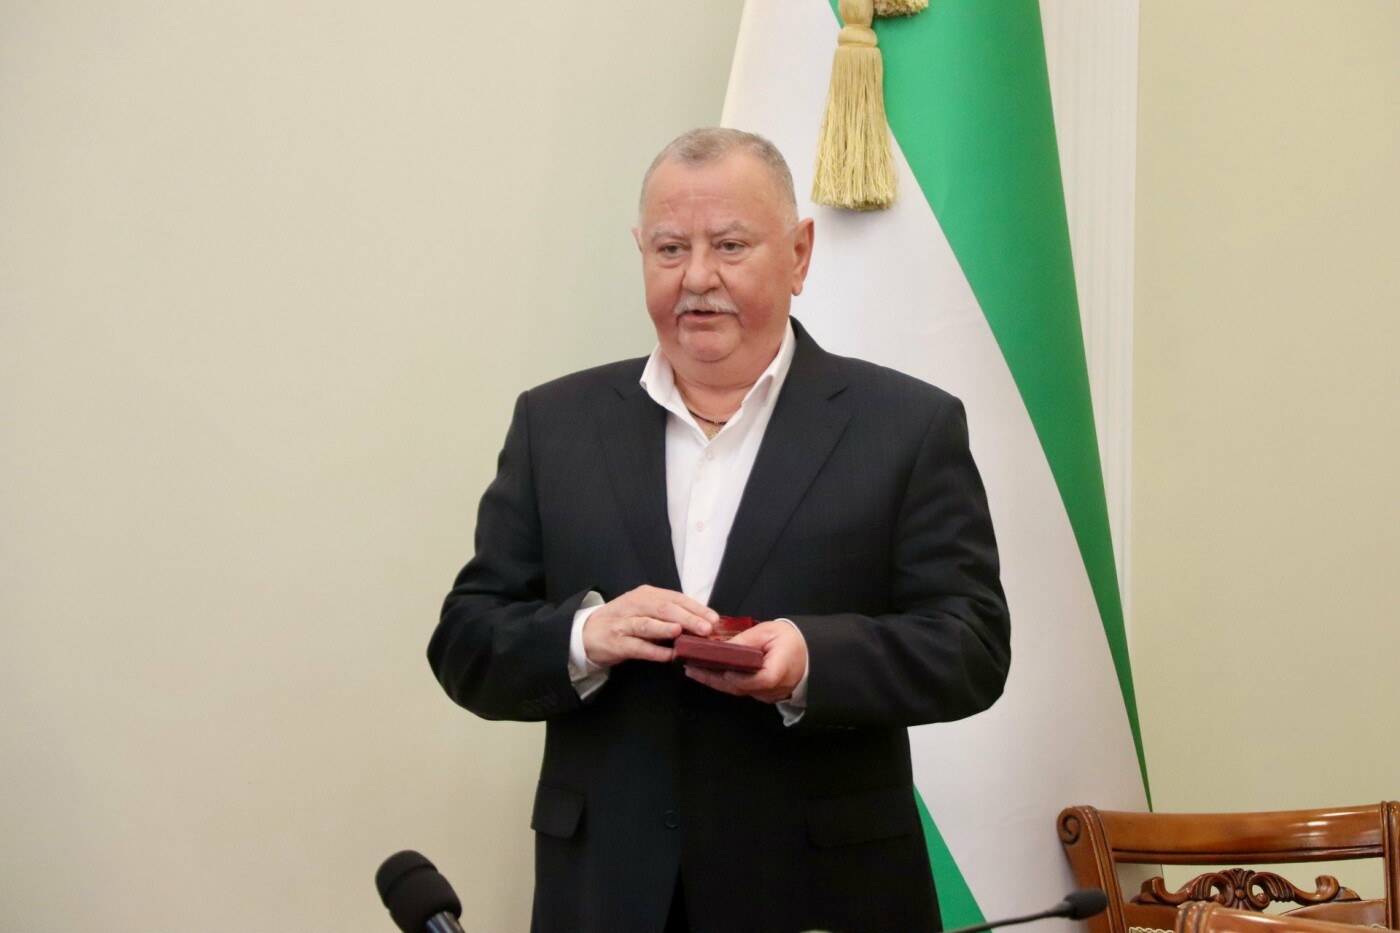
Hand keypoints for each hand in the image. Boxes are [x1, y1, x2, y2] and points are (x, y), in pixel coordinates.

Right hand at [582, 585, 717, 667]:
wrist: (588, 633)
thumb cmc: (624, 621)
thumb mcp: (645, 611)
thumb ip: (669, 614)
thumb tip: (702, 623)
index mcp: (646, 595)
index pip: (675, 598)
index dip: (696, 608)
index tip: (714, 619)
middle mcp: (635, 605)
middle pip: (664, 609)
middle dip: (687, 618)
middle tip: (706, 628)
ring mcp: (624, 624)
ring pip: (647, 624)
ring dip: (667, 628)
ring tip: (683, 633)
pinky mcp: (617, 643)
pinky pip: (637, 646)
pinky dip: (654, 651)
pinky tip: (668, 655)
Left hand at [683, 620, 806, 702]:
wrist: (806, 654)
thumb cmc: (790, 640)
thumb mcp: (770, 631)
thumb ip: (748, 639)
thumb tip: (723, 646)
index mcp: (780, 670)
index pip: (761, 680)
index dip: (741, 677)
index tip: (725, 670)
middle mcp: (772, 688)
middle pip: (741, 688)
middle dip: (714, 678)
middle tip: (692, 668)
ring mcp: (766, 694)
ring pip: (737, 691)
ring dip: (714, 681)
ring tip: (693, 670)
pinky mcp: (760, 694)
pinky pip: (740, 690)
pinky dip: (723, 682)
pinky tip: (709, 673)